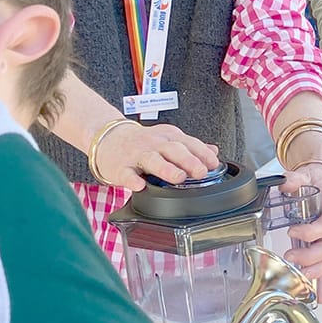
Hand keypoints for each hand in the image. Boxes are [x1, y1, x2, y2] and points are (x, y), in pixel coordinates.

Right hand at [95, 120, 218, 191]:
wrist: (108, 138)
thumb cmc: (142, 142)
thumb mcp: (168, 139)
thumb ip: (191, 146)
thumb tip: (213, 151)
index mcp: (168, 137)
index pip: (188, 142)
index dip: (202, 153)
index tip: (213, 164)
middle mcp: (154, 144)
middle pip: (173, 150)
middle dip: (188, 160)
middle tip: (200, 172)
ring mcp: (136, 155)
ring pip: (152, 160)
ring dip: (166, 169)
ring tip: (178, 178)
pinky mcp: (121, 167)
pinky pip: (127, 173)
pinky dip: (132, 179)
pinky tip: (140, 185)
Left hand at [280, 159, 321, 300]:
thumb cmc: (316, 182)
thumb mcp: (305, 175)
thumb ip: (295, 178)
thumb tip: (285, 182)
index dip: (311, 232)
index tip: (293, 231)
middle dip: (310, 256)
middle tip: (291, 256)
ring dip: (315, 270)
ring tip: (299, 274)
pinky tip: (319, 298)